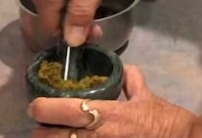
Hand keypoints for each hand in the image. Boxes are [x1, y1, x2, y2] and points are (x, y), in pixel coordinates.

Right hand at [26, 0, 116, 46]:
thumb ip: (80, 16)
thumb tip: (71, 43)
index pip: (50, 29)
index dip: (70, 36)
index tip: (92, 35)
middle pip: (53, 21)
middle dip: (74, 27)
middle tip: (98, 27)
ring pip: (57, 12)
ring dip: (75, 17)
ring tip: (95, 13)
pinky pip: (59, 1)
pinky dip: (72, 6)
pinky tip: (86, 2)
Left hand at [29, 66, 197, 137]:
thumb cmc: (166, 121)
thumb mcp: (149, 97)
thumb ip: (132, 82)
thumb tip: (124, 70)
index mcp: (108, 114)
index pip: (66, 110)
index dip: (44, 108)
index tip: (36, 105)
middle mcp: (99, 136)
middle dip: (42, 133)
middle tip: (41, 126)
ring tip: (54, 134)